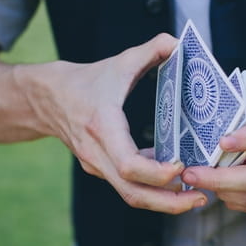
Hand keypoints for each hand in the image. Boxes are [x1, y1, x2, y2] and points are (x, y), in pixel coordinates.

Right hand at [17, 34, 206, 212]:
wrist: (44, 99)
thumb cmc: (83, 81)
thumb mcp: (118, 62)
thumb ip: (151, 49)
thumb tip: (179, 42)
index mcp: (102, 127)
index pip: (128, 164)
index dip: (156, 172)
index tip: (180, 166)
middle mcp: (97, 153)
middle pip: (133, 193)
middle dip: (169, 202)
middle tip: (201, 198)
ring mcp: (97, 165)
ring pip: (131, 196)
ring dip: (164, 202)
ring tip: (195, 197)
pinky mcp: (101, 169)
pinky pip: (128, 187)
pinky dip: (152, 189)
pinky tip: (175, 180)